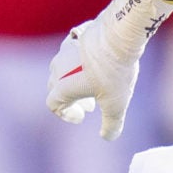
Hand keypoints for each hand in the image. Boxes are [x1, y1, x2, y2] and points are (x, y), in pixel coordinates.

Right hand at [47, 0, 172, 141]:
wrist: (119, 35)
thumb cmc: (114, 72)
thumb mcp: (116, 104)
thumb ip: (111, 125)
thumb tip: (107, 137)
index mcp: (62, 87)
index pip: (53, 105)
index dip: (66, 114)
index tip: (83, 117)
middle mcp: (58, 68)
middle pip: (55, 87)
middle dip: (72, 99)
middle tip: (92, 104)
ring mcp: (65, 49)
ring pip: (62, 68)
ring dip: (75, 80)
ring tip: (95, 83)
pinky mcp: (76, 35)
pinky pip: (71, 51)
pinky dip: (79, 61)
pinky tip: (97, 62)